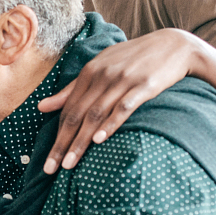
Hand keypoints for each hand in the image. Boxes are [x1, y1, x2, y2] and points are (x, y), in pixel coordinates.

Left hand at [38, 29, 199, 172]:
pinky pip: (123, 107)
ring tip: (70, 164)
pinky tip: (99, 140)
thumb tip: (41, 107)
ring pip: (96, 114)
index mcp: (90, 72)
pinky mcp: (144, 86)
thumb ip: (72, 89)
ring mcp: (123, 80)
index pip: (68, 109)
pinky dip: (110, 124)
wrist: (174, 45)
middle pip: (77, 114)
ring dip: (81, 141)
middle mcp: (102, 75)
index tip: (47, 161)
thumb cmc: (133, 59)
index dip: (56, 136)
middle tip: (51, 169)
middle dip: (63, 143)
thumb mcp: (100, 67)